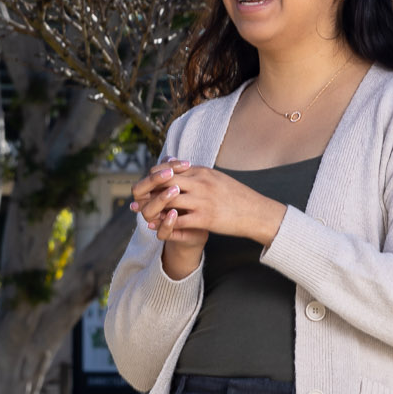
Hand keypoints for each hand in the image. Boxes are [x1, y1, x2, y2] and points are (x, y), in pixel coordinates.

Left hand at [131, 161, 284, 245]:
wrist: (256, 212)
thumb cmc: (236, 196)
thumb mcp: (216, 178)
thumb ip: (197, 173)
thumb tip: (179, 165)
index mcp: (201, 172)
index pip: (169, 169)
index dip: (153, 176)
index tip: (145, 184)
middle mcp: (200, 183)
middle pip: (164, 182)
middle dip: (147, 191)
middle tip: (135, 199)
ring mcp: (202, 200)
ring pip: (167, 201)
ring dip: (152, 208)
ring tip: (141, 213)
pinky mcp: (205, 218)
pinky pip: (177, 220)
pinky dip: (163, 224)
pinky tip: (154, 227)